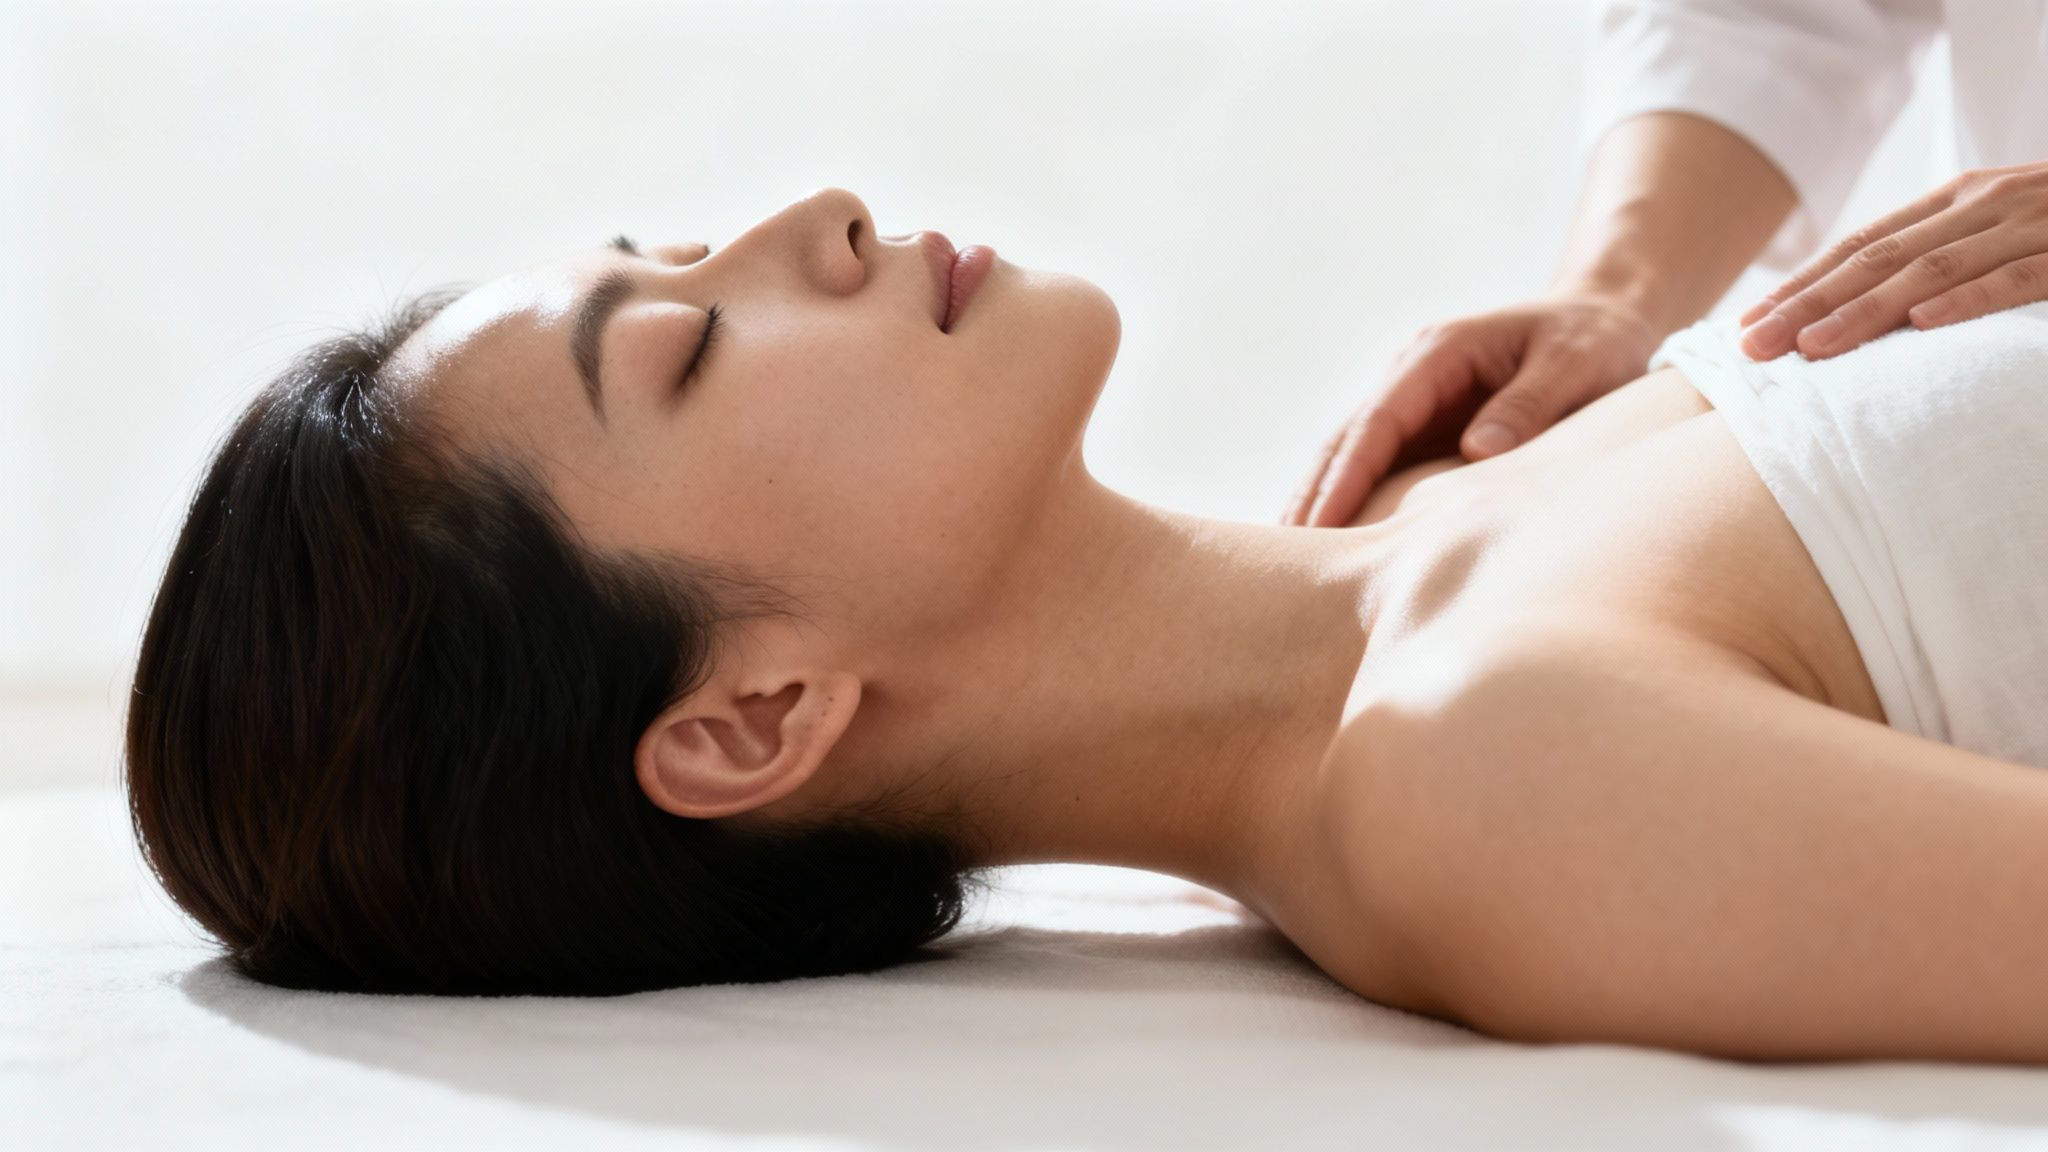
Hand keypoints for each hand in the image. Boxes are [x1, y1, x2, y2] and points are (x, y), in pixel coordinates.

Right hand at [1281, 296, 1661, 527]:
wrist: (1602, 315)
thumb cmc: (1594, 339)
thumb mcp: (1575, 364)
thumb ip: (1529, 405)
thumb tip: (1475, 453)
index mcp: (1437, 352)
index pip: (1375, 421)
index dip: (1344, 475)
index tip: (1319, 525)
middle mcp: (1410, 374)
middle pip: (1343, 441)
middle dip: (1310, 496)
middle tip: (1282, 560)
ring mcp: (1413, 401)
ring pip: (1350, 455)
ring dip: (1319, 503)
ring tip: (1293, 566)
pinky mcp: (1425, 427)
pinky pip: (1377, 468)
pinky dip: (1349, 503)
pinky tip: (1333, 546)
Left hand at [1739, 161, 2047, 360]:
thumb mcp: (1994, 235)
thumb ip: (1935, 264)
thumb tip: (1855, 318)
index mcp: (1958, 201)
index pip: (1861, 245)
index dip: (1802, 285)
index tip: (1747, 327)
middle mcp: (1986, 204)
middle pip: (1878, 259)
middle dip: (1808, 305)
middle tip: (1753, 348)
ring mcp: (2033, 223)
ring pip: (1933, 271)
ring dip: (1865, 312)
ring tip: (1812, 348)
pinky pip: (2017, 278)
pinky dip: (1968, 302)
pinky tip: (1922, 328)